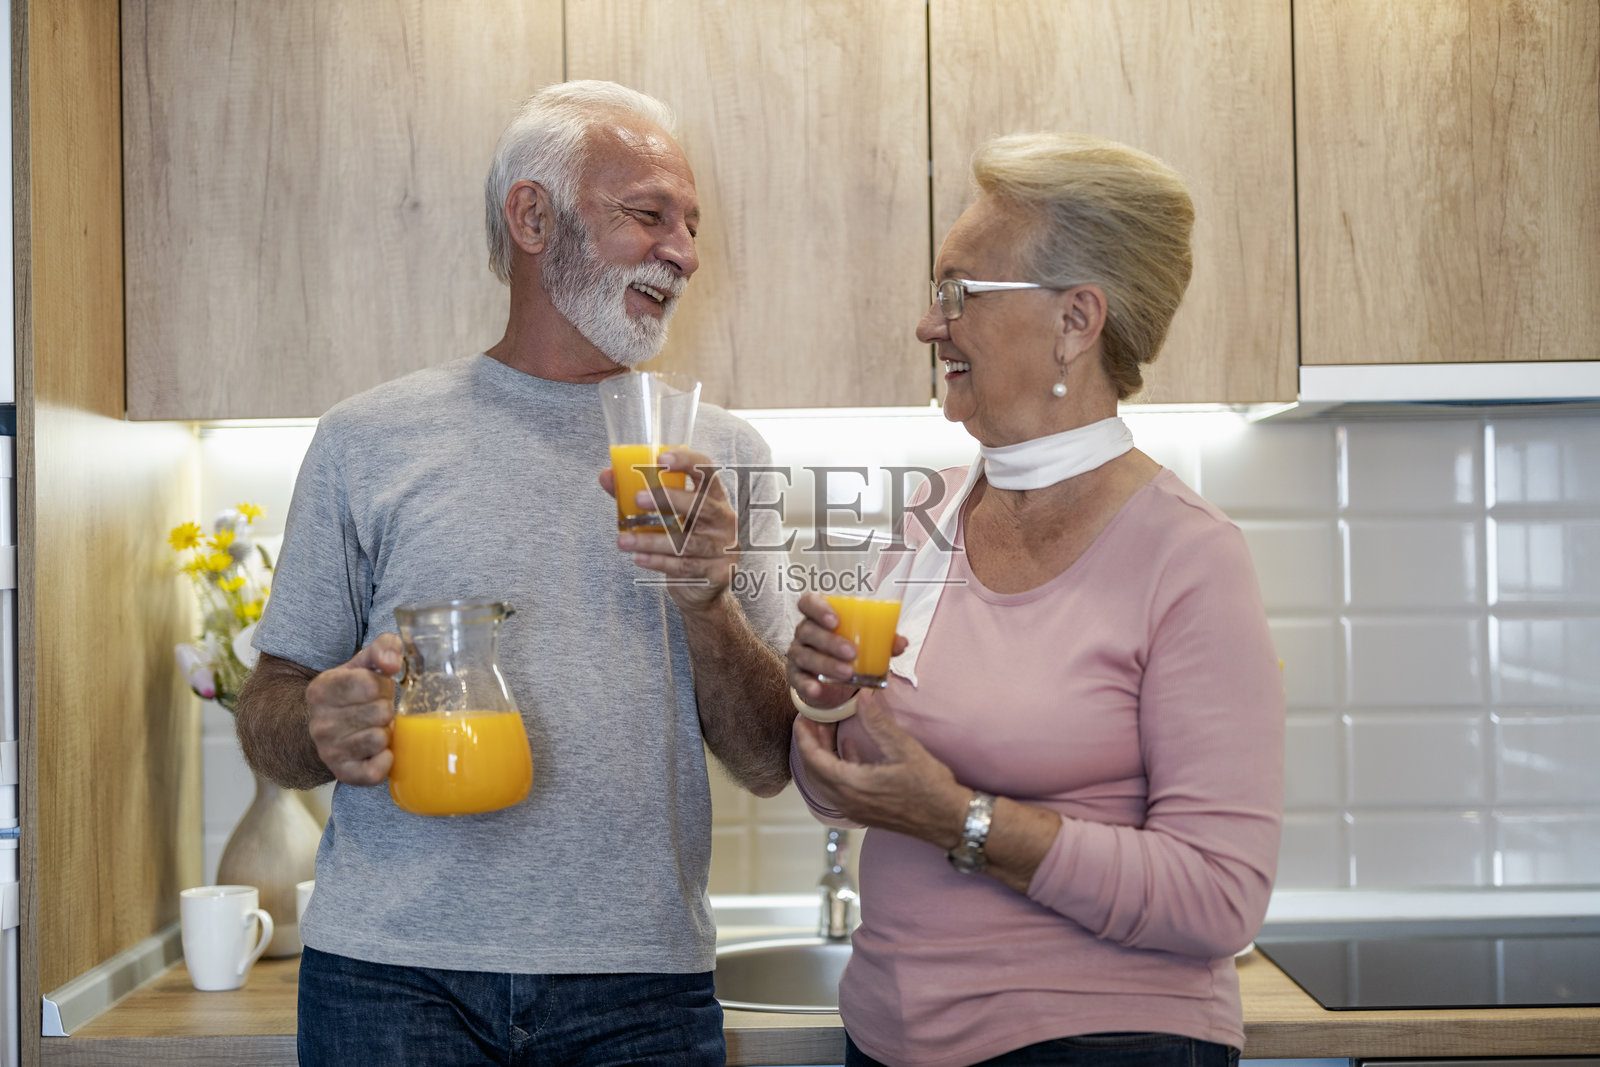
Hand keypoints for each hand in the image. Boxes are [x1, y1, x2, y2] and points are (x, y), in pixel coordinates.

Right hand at [303, 633, 401, 785]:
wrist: (323, 731)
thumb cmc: (350, 694)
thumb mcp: (362, 663)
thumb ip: (383, 648)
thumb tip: (391, 664)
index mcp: (321, 690)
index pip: (371, 684)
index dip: (382, 685)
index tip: (373, 689)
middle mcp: (320, 723)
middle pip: (380, 712)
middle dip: (386, 709)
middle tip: (376, 711)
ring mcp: (329, 751)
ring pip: (380, 738)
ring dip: (385, 732)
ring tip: (374, 728)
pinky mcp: (342, 773)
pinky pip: (376, 771)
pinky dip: (385, 760)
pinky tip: (377, 751)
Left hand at [603, 448, 737, 611]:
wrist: (704, 586)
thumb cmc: (685, 540)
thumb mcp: (667, 515)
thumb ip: (639, 495)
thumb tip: (607, 475)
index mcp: (714, 496)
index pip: (706, 471)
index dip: (686, 461)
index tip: (660, 458)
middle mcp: (723, 518)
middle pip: (701, 505)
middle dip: (669, 499)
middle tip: (638, 499)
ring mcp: (723, 546)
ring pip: (686, 542)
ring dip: (651, 540)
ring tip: (624, 540)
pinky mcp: (717, 572)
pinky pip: (684, 566)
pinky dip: (658, 562)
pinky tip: (639, 558)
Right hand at [786, 592, 907, 710]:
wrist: (833, 680)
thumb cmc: (848, 650)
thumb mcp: (866, 644)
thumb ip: (882, 640)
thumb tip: (901, 642)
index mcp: (819, 616)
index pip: (808, 602)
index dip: (818, 608)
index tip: (835, 620)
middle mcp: (805, 631)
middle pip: (809, 630)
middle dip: (830, 641)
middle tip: (852, 652)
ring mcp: (798, 653)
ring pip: (805, 655)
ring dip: (826, 663)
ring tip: (848, 673)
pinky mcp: (795, 675)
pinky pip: (797, 678)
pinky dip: (806, 684)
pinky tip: (818, 689)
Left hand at [792, 701, 966, 845]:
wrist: (949, 820)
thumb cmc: (930, 787)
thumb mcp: (904, 749)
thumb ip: (878, 723)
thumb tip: (862, 697)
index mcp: (851, 786)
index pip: (813, 759)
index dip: (804, 736)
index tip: (802, 716)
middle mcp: (847, 801)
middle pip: (814, 771)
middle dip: (809, 744)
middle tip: (810, 719)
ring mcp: (855, 809)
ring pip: (825, 780)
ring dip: (821, 755)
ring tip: (825, 730)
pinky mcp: (865, 811)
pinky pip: (839, 787)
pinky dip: (837, 767)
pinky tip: (848, 748)